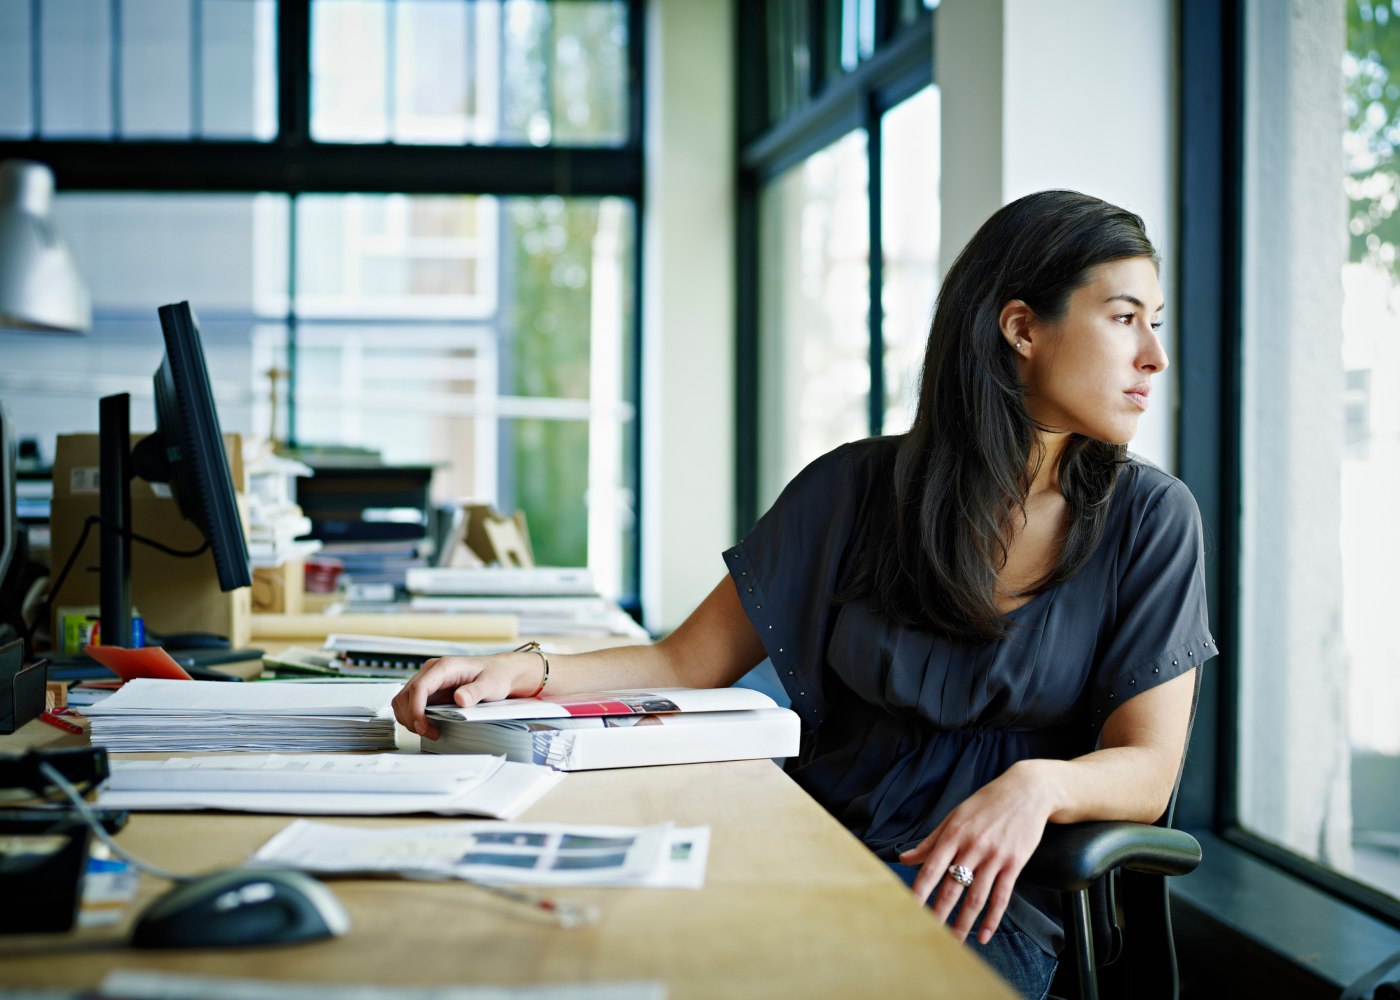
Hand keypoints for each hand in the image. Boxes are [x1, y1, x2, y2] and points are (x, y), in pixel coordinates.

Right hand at [391, 654, 531, 740]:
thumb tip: (459, 699)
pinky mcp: (429, 690)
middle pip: (405, 695)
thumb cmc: (495, 675)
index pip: (419, 687)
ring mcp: (428, 680)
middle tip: (429, 733)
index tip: (422, 726)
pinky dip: (412, 717)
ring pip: (403, 700)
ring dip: (409, 718)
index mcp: (445, 667)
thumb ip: (475, 691)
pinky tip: (426, 725)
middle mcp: (432, 672)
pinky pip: (409, 704)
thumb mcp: (491, 684)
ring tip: (428, 731)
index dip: (415, 709)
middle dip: (411, 718)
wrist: (499, 672)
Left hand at [897, 761, 1055, 944]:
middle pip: (952, 887)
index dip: (919, 891)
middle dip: (938, 913)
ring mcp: (995, 857)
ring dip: (964, 922)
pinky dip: (992, 918)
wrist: (1027, 792)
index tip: (908, 909)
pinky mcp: (1014, 864)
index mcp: (954, 834)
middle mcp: (973, 847)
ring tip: (953, 942)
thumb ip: (931, 841)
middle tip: (927, 934)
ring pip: (976, 897)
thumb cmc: (986, 803)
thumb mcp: (955, 816)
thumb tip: (904, 858)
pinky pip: (1001, 897)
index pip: (932, 868)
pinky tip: (983, 935)